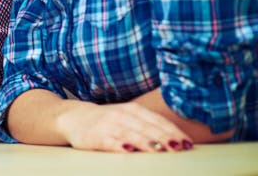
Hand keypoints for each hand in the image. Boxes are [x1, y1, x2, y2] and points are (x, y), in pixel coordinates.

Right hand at [57, 100, 193, 152]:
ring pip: (132, 134)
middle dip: (165, 137)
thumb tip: (177, 140)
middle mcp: (122, 116)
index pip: (157, 120)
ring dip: (147, 142)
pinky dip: (120, 145)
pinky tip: (129, 150)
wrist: (73, 117)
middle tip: (180, 147)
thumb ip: (148, 125)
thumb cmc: (107, 120)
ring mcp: (109, 126)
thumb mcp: (128, 117)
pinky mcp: (97, 137)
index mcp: (132, 110)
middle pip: (147, 127)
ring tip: (161, 150)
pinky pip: (111, 141)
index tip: (188, 143)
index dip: (173, 131)